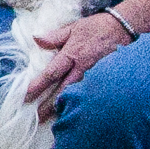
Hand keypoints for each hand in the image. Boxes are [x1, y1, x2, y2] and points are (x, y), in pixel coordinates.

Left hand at [17, 12, 132, 108]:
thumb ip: (54, 37)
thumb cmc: (96, 27)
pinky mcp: (104, 81)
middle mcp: (82, 69)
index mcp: (71, 55)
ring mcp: (94, 77)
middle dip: (48, 106)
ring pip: (77, 96)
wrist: (124, 28)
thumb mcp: (73, 28)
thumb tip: (35, 39)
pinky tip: (75, 113)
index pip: (51, 74)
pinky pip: (90, 95)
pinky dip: (81, 104)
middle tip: (36, 118)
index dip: (37, 85)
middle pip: (62, 91)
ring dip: (64, 108)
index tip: (25, 96)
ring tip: (52, 120)